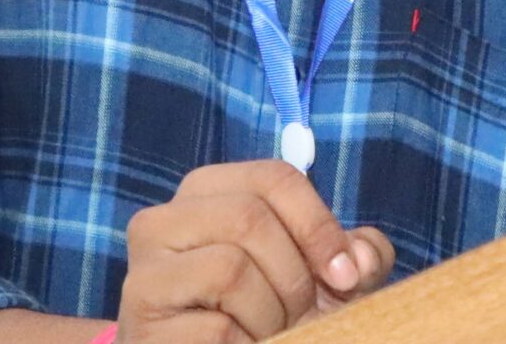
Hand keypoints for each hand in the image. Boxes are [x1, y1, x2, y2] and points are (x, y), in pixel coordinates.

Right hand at [116, 161, 395, 341]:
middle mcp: (162, 221)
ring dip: (271, 316)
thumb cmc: (262, 316)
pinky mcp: (143, 322)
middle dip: (294, 276)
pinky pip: (217, 328)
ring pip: (230, 268)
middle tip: (301, 315)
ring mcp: (144, 273)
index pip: (275, 178)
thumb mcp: (314, 278)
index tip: (346, 275)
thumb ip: (350, 256)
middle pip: (251, 218)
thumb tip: (362, 257)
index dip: (320, 225)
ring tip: (268, 333)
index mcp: (205, 193)